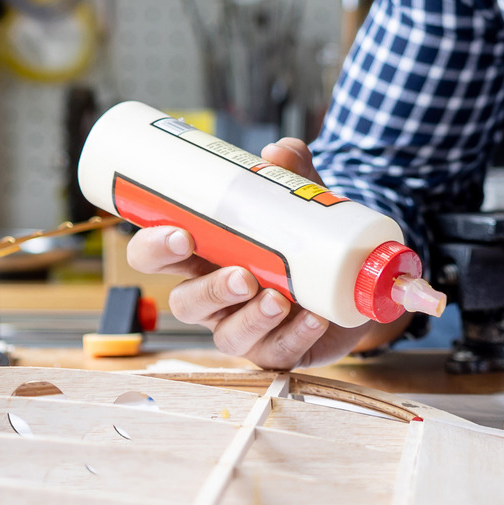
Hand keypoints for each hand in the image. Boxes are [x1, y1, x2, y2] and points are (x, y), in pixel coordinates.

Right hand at [125, 138, 374, 369]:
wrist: (349, 274)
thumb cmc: (303, 236)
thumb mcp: (298, 200)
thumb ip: (291, 171)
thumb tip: (280, 151)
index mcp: (201, 255)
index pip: (155, 256)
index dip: (154, 248)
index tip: (179, 235)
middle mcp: (214, 297)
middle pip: (185, 304)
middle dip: (209, 291)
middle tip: (240, 276)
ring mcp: (244, 328)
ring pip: (228, 336)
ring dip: (250, 319)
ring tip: (277, 299)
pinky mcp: (278, 351)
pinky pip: (278, 353)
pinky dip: (295, 337)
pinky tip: (312, 318)